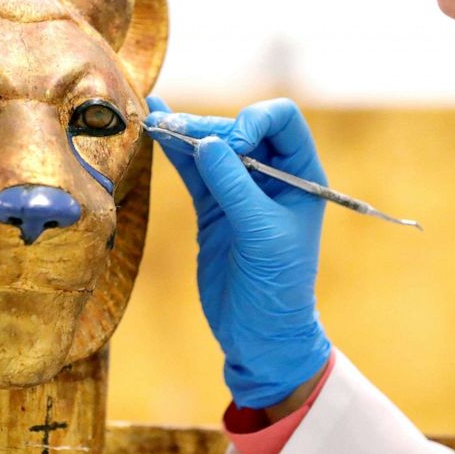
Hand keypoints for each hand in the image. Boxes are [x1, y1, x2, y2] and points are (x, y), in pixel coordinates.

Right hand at [146, 96, 330, 409]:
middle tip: (174, 128)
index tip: (234, 144)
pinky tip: (155, 130)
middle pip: (238, 130)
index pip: (281, 121)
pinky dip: (175, 153)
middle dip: (208, 126)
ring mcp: (240, 190)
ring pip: (211, 147)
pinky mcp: (213, 208)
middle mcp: (272, 175)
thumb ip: (235, 187)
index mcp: (300, 174)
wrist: (259, 334)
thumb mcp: (261, 234)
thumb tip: (206, 142)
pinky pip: (193, 171)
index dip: (254, 121)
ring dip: (184, 133)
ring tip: (154, 119)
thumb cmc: (277, 286)